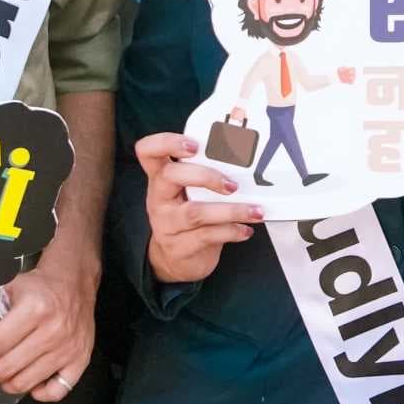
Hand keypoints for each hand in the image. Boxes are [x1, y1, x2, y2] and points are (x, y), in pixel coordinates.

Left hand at [0, 264, 96, 400]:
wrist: (75, 280)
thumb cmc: (38, 285)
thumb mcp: (10, 287)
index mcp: (33, 310)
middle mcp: (52, 331)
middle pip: (6, 368)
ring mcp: (68, 348)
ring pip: (26, 382)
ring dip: (5, 384)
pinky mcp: (81, 359)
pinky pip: (58, 390)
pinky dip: (40, 393)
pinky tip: (29, 384)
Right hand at [138, 132, 258, 282]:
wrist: (176, 261)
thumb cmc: (188, 217)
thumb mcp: (190, 192)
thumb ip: (207, 174)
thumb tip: (247, 159)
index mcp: (160, 177)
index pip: (148, 150)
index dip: (167, 142)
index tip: (195, 146)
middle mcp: (158, 198)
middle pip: (171, 176)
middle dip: (206, 176)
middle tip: (232, 185)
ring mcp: (166, 224)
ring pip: (195, 212)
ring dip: (230, 210)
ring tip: (255, 211)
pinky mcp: (179, 248)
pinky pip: (207, 236)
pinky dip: (231, 231)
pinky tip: (245, 229)